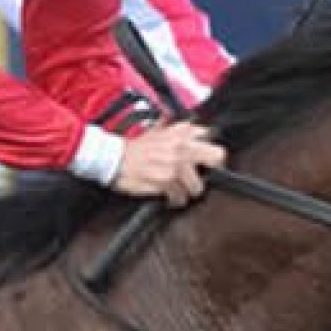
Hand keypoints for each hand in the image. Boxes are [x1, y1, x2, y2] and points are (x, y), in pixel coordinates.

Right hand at [111, 121, 226, 206]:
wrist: (113, 158)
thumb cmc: (135, 149)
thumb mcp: (160, 131)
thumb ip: (180, 131)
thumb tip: (200, 134)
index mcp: (180, 132)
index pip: (210, 136)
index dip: (211, 152)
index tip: (207, 162)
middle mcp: (181, 146)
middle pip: (216, 157)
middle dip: (212, 170)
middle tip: (202, 177)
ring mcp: (175, 165)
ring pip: (198, 186)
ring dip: (189, 191)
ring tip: (179, 189)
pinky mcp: (166, 182)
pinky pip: (180, 197)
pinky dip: (175, 200)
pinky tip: (169, 196)